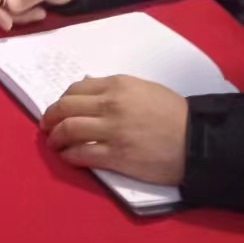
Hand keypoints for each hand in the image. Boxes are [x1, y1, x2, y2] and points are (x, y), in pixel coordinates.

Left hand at [39, 76, 187, 186]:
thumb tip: (87, 87)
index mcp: (116, 84)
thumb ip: (113, 89)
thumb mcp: (143, 89)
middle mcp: (110, 104)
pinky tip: (68, 157)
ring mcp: (112, 131)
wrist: (197, 140)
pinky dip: (69, 155)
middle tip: (46, 127)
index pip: (75, 89)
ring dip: (55, 138)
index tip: (58, 110)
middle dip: (50, 118)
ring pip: (69, 130)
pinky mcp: (117, 156)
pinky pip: (82, 154)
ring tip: (54, 143)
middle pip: (66, 108)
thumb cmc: (173, 113)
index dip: (61, 101)